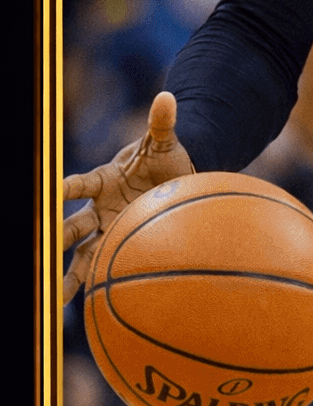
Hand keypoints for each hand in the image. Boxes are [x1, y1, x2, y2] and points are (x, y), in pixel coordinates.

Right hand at [62, 91, 193, 304]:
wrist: (175, 179)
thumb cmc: (166, 159)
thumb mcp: (164, 142)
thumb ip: (162, 123)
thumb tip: (166, 97)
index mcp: (105, 180)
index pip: (82, 183)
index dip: (68, 187)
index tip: (56, 190)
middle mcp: (99, 207)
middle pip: (72, 225)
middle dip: (56, 238)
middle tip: (44, 251)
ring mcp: (106, 228)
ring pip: (81, 254)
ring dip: (68, 275)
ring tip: (54, 297)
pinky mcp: (118, 243)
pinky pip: (101, 265)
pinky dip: (93, 284)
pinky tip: (82, 308)